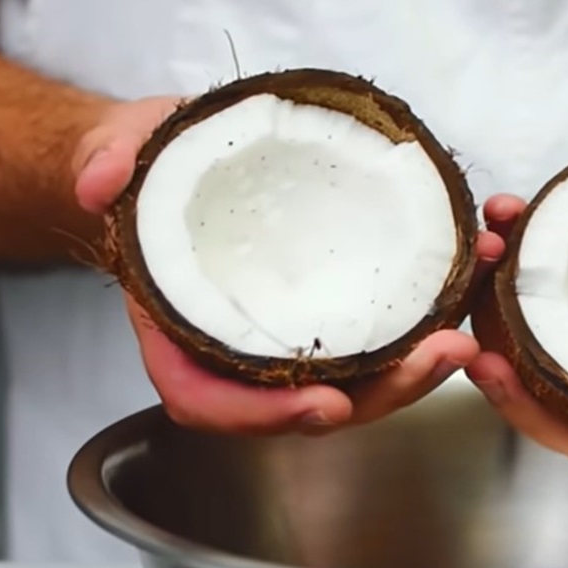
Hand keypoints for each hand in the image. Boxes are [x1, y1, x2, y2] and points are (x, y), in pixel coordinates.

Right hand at [71, 97, 506, 434]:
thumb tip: (100, 185)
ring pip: (354, 379)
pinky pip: (378, 333)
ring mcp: (289, 334)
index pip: (209, 399)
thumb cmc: (154, 169)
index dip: (264, 415)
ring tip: (465, 335)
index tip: (324, 405)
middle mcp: (240, 347)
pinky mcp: (330, 307)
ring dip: (415, 369)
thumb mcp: (124, 151)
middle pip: (305, 401)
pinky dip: (423, 321)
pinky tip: (467, 285)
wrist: (188, 159)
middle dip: (378, 393)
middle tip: (439, 357)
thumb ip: (107, 162)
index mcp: (180, 331)